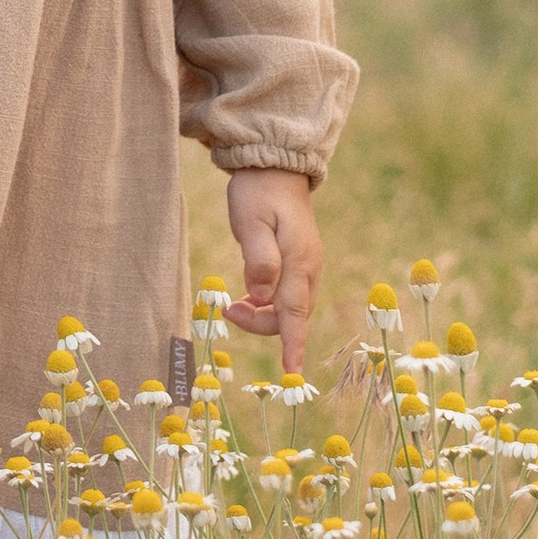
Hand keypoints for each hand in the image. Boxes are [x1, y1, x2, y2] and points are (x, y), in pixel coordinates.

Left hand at [226, 168, 321, 371]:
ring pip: (290, 308)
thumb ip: (259, 261)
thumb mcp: (251, 222)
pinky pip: (288, 295)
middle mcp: (308, 268)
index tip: (290, 372)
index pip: (295, 313)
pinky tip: (248, 296)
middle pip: (292, 316)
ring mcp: (307, 265)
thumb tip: (261, 298)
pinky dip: (268, 304)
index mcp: (299, 261)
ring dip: (264, 315)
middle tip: (229, 309)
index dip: (293, 345)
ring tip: (233, 304)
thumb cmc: (259, 192)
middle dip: (262, 325)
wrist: (276, 167)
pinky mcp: (299, 261)